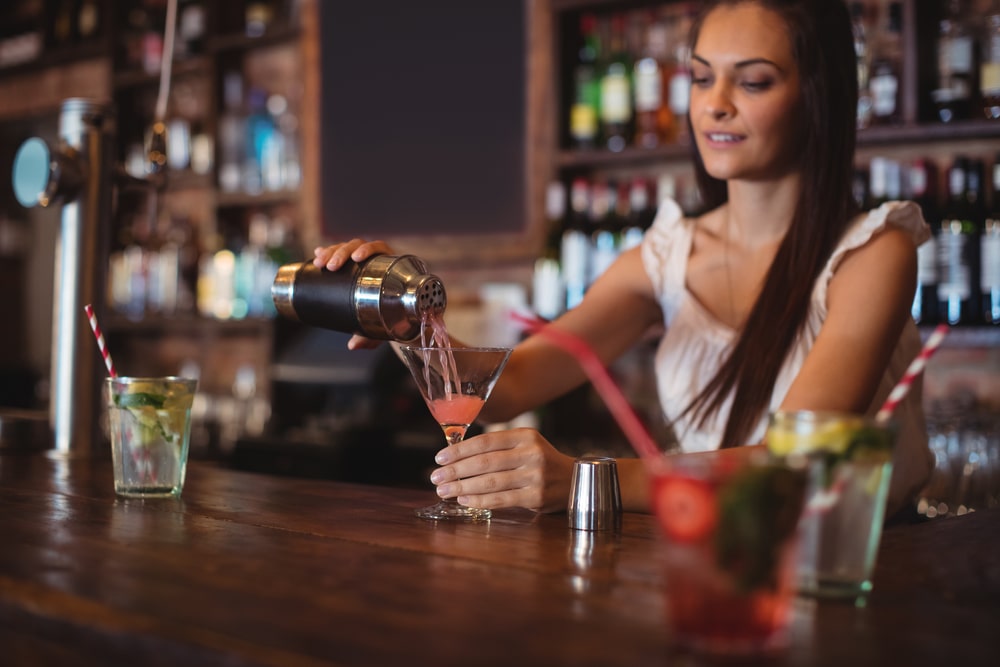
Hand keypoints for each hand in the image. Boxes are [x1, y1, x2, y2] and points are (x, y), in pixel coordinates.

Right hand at [313, 239, 395, 348]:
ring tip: (319, 263)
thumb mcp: (385, 326)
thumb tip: (352, 345)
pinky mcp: (350, 264)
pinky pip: (337, 254)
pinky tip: (316, 255)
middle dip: (341, 253)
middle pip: (358, 246)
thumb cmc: (394, 317)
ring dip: (330, 252)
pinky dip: (326, 253)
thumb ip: (372, 336)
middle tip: (331, 267)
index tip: (357, 258)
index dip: (368, 249)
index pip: (379, 247)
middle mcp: (375, 259)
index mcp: (390, 266)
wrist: (396, 315)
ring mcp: (361, 260)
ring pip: (345, 248)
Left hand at [428, 428, 575, 512]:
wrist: (575, 481)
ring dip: (462, 488)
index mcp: (525, 436)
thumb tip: (457, 457)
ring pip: (490, 482)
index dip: (459, 450)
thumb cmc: (541, 462)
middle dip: (455, 470)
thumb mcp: (525, 445)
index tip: (439, 458)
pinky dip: (479, 501)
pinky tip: (464, 501)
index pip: (485, 441)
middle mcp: (531, 454)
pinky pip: (500, 499)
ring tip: (444, 490)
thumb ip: (498, 448)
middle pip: (484, 462)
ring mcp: (535, 476)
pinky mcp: (536, 497)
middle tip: (435, 477)